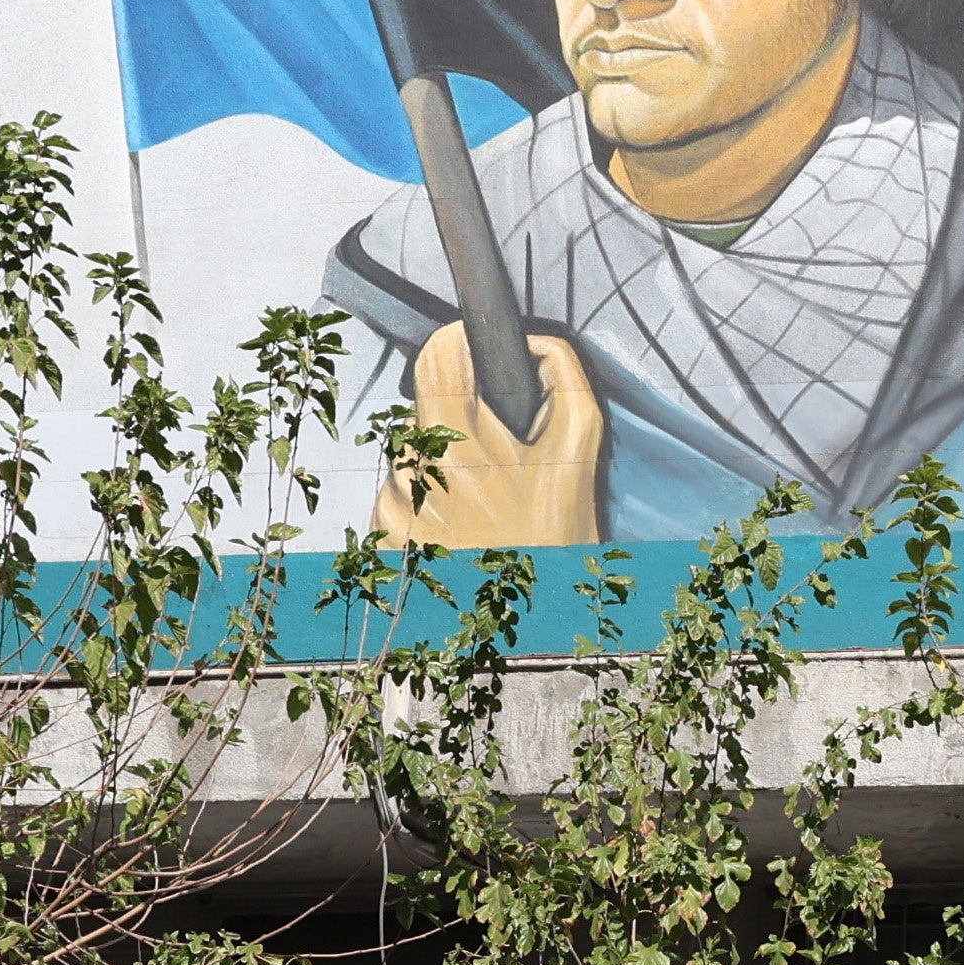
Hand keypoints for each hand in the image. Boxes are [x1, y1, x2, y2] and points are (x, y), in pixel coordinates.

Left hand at [375, 322, 605, 548]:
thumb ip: (567, 381)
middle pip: (422, 410)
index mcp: (460, 443)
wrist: (533, 620)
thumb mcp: (579, 453)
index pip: (434, 358)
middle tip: (495, 456)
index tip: (473, 352)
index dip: (457, 344)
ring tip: (480, 502)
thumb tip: (534, 344)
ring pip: (408, 458)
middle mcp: (417, 473)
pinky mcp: (384, 541)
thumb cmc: (556, 539)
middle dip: (456, 420)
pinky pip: (396, 499)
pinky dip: (423, 505)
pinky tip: (460, 528)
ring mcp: (396, 509)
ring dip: (439, 468)